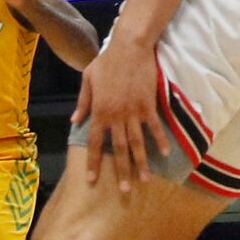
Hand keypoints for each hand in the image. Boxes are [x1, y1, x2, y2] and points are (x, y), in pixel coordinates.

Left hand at [72, 24, 169, 192]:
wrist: (129, 48)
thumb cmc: (106, 62)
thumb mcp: (87, 79)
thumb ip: (83, 102)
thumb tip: (75, 120)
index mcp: (100, 111)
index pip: (96, 143)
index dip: (94, 163)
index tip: (93, 180)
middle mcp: (116, 116)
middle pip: (119, 148)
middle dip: (121, 171)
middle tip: (124, 190)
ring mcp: (134, 111)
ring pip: (138, 142)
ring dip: (141, 162)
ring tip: (144, 180)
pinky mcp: (149, 105)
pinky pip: (154, 127)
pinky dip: (160, 140)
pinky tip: (164, 154)